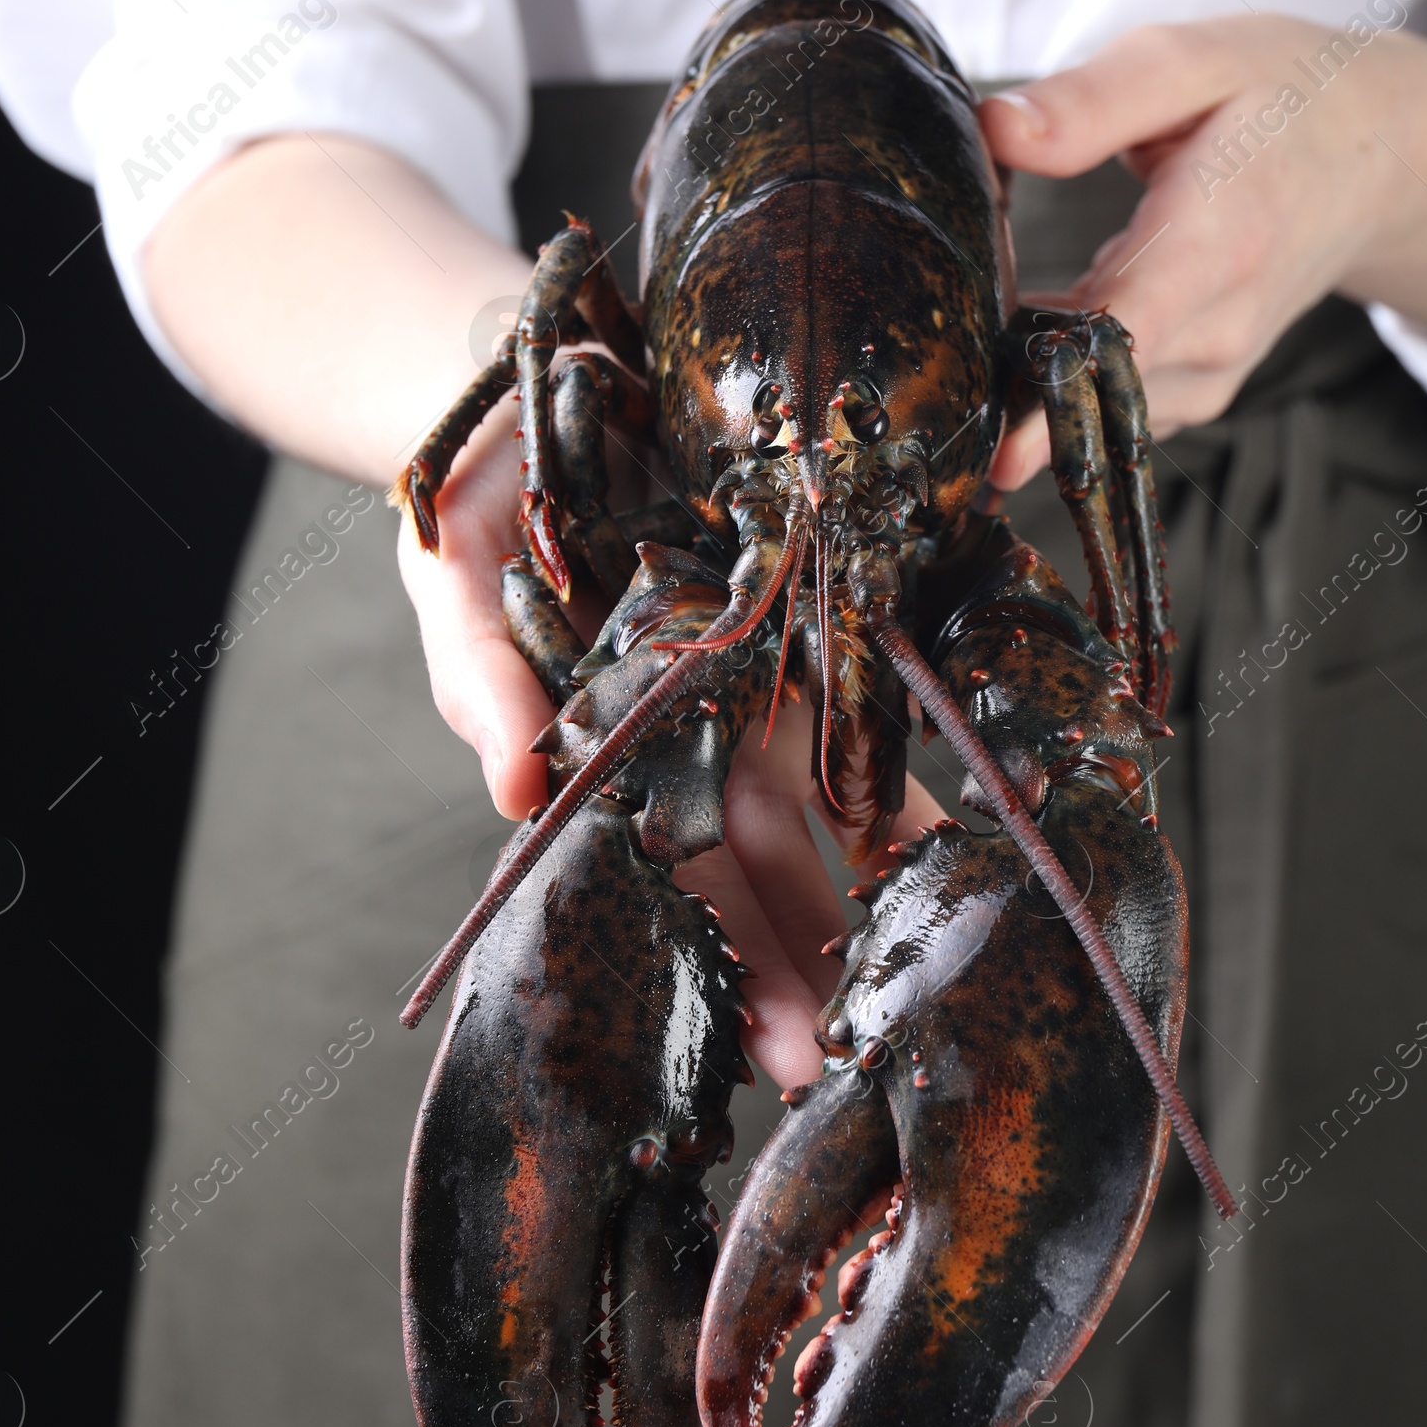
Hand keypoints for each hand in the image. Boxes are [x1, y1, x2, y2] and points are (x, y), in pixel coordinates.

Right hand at [397, 387, 941, 1090]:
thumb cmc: (490, 485)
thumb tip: (508, 786)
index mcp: (616, 741)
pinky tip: (972, 827)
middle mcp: (701, 727)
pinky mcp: (824, 603)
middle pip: (757, 864)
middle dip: (800, 961)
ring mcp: (770, 671)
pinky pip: (883, 690)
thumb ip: (479, 672)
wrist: (563, 364)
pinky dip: (921, 758)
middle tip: (849, 1062)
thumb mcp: (454, 568)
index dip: (708, 958)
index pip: (661, 873)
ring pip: (830, 801)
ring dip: (875, 887)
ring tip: (929, 976)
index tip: (752, 1050)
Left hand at [979, 14, 1426, 484]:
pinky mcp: (1197, 390)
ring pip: (1093, 404)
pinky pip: (1109, 406)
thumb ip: (1091, 101)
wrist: (1383, 154)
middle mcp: (1221, 325)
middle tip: (947, 311)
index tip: (1001, 455)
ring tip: (993, 302)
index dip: (1058, 399)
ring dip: (1029, 371)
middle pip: (1094, 384)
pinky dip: (1061, 377)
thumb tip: (994, 130)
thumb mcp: (1192, 63)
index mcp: (1220, 238)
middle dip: (1005, 363)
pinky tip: (1036, 323)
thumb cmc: (1282, 94)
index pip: (1130, 337)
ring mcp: (1213, 370)